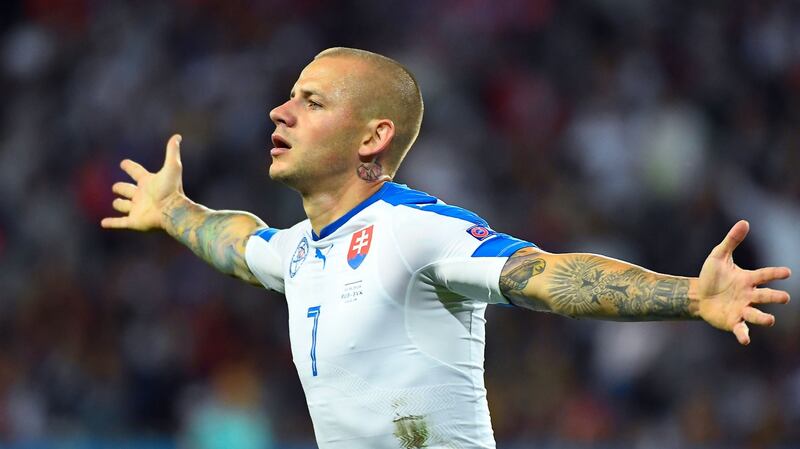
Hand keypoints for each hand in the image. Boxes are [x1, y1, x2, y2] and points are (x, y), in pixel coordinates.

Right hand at [101, 134, 184, 230]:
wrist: (172, 210)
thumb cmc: (172, 189)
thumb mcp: (172, 167)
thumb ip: (172, 151)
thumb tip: (178, 136)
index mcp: (148, 182)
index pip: (137, 172)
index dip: (130, 167)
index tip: (123, 163)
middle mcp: (142, 195)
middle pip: (127, 190)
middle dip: (121, 188)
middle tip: (117, 187)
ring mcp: (137, 209)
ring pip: (124, 206)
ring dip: (119, 204)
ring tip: (117, 203)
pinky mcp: (134, 221)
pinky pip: (120, 223)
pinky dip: (111, 223)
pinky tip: (103, 223)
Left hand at [696, 220, 791, 344]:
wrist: (697, 295)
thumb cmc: (711, 276)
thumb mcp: (719, 256)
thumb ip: (732, 240)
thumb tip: (744, 222)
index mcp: (748, 279)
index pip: (765, 275)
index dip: (775, 274)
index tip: (787, 272)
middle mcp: (749, 295)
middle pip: (765, 296)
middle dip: (775, 297)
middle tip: (784, 298)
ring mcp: (742, 310)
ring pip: (757, 314)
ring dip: (764, 318)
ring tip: (770, 320)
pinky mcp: (733, 322)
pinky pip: (741, 329)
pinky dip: (744, 335)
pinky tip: (746, 340)